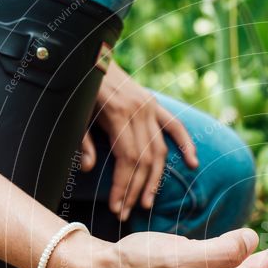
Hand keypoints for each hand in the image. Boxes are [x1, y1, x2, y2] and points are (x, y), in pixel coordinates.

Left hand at [82, 62, 198, 219]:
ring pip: (159, 150)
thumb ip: (82, 141)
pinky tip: (193, 163)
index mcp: (118, 115)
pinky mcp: (153, 103)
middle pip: (144, 161)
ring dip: (154, 179)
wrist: (87, 55)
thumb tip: (89, 168)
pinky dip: (186, 144)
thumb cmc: (78, 88)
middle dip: (135, 190)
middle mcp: (139, 112)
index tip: (117, 208)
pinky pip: (175, 126)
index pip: (127, 161)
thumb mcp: (75, 114)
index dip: (122, 187)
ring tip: (147, 202)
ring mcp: (149, 107)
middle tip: (126, 213)